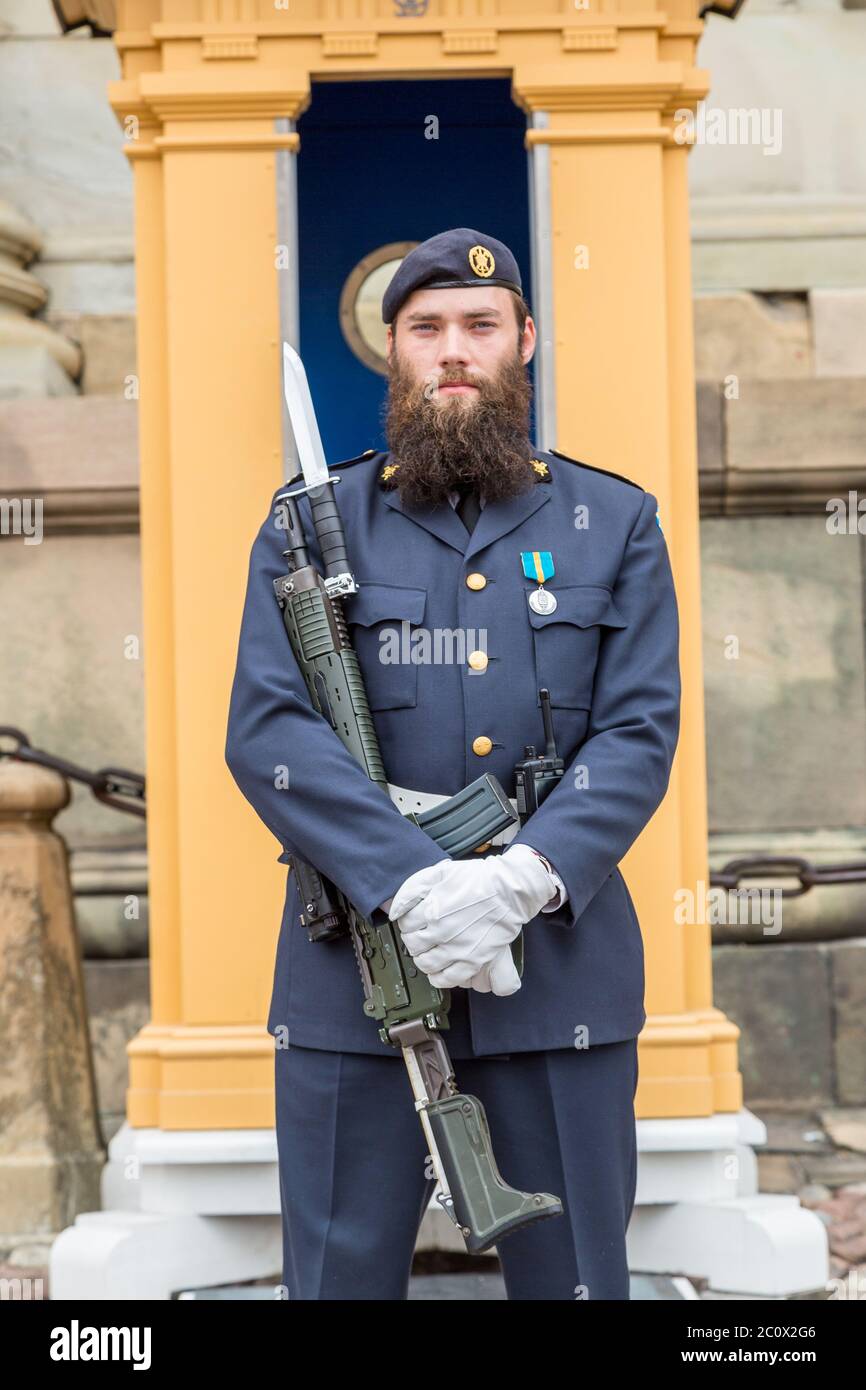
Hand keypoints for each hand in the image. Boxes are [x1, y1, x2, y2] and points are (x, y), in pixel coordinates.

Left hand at [388, 845, 554, 989]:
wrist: (509, 890)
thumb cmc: (477, 878)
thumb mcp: (439, 872)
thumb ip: (412, 889)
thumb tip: (394, 911)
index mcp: (432, 910)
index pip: (405, 924)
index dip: (407, 921)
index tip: (414, 920)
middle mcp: (442, 932)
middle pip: (412, 945)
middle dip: (413, 939)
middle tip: (421, 934)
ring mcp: (457, 949)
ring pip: (426, 964)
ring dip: (422, 959)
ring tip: (428, 951)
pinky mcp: (472, 960)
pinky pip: (447, 978)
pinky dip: (438, 977)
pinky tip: (438, 970)